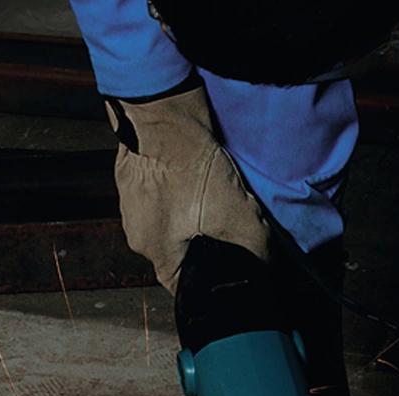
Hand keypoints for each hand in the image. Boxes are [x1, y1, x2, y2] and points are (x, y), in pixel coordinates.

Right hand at [106, 79, 269, 291]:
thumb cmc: (187, 163)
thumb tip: (268, 264)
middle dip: (204, 243)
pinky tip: (198, 176)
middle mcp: (137, 231)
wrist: (161, 108)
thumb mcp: (235, 213)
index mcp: (153, 250)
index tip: (225, 271)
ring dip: (192, 213)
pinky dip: (180, 189)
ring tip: (212, 197)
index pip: (181, 285)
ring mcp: (131, 201)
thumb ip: (255, 247)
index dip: (205, 282)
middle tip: (227, 226)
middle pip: (177, 251)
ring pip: (170, 221)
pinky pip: (162, 193)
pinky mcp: (133, 173)